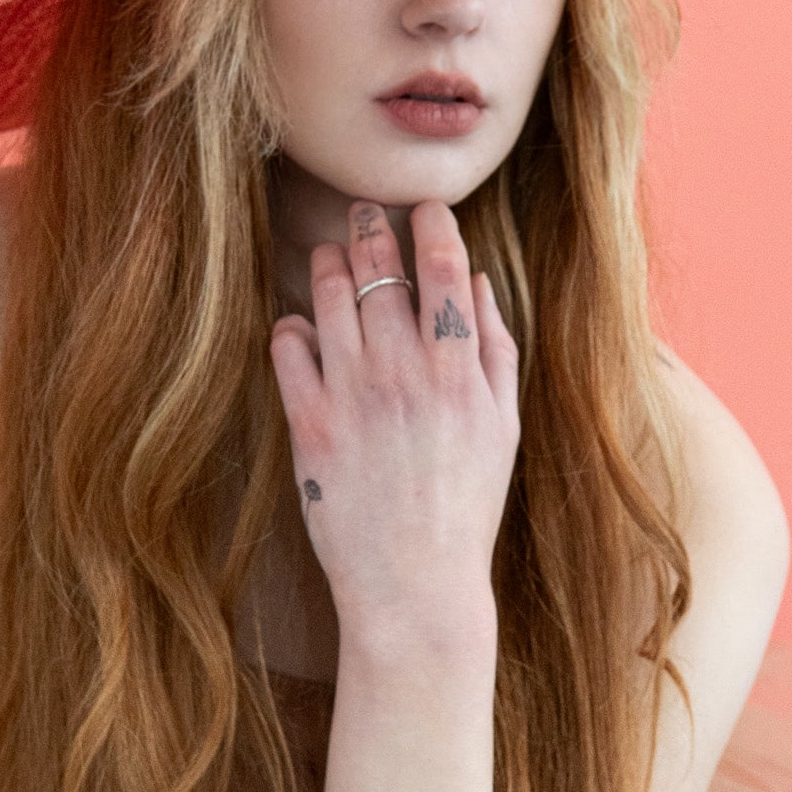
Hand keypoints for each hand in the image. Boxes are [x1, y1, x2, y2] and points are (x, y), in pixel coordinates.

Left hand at [268, 200, 519, 654]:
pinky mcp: (309, 424)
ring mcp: (353, 395)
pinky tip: (301, 326)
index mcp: (458, 370)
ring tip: (332, 256)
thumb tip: (478, 281)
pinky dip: (292, 326)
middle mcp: (404, 372)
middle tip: (365, 211)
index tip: (425, 207)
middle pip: (380, 269)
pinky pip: (289, 349)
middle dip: (371, 227)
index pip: (444, 268)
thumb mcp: (503, 425)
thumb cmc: (466, 504)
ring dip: (329, 265)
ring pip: (331, 297)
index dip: (433, 224)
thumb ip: (493, 349)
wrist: (415, 585)